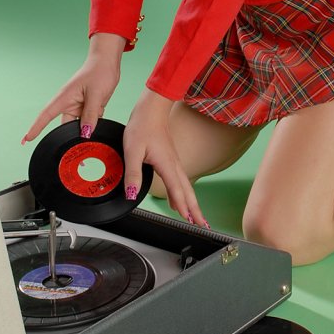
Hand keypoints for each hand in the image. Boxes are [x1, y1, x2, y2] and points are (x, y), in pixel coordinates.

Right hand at [22, 33, 123, 143]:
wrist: (108, 63)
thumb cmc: (99, 72)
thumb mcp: (96, 94)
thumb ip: (90, 114)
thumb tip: (85, 134)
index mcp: (64, 98)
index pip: (45, 116)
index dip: (35, 128)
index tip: (25, 140)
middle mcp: (69, 104)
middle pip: (65, 126)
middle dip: (71, 136)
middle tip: (79, 145)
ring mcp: (79, 106)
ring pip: (80, 125)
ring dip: (86, 128)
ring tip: (94, 125)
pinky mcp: (88, 107)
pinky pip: (90, 121)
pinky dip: (95, 123)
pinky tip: (101, 115)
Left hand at [123, 88, 207, 226]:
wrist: (152, 108)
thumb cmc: (143, 126)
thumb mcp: (132, 150)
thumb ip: (132, 174)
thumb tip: (130, 194)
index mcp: (167, 164)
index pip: (177, 191)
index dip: (183, 207)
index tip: (189, 221)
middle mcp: (174, 165)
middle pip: (188, 192)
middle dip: (196, 210)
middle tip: (202, 226)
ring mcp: (174, 162)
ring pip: (187, 187)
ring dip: (192, 203)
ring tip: (196, 218)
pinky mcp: (171, 159)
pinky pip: (181, 181)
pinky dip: (185, 193)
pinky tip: (180, 199)